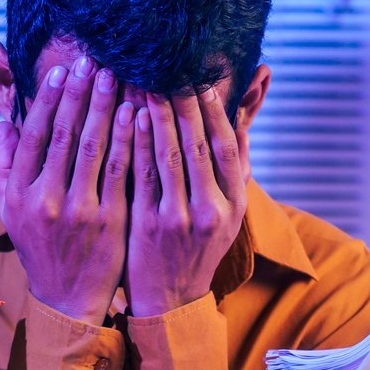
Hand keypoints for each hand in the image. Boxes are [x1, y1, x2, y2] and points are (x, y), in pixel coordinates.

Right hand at [0, 55, 132, 324]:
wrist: (68, 298)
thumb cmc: (40, 248)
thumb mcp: (9, 212)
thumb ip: (4, 167)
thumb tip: (3, 123)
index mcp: (18, 194)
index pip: (33, 135)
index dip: (48, 99)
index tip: (62, 71)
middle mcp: (46, 200)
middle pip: (64, 133)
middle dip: (79, 93)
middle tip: (92, 60)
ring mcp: (80, 210)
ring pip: (94, 146)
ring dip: (105, 106)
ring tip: (115, 75)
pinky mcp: (111, 220)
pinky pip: (122, 169)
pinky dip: (129, 137)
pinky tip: (135, 111)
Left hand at [124, 85, 248, 316]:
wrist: (169, 300)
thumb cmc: (194, 249)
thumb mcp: (225, 215)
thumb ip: (230, 171)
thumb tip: (239, 120)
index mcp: (234, 204)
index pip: (227, 146)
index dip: (214, 110)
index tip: (200, 81)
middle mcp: (212, 209)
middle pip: (199, 143)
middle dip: (183, 102)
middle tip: (168, 68)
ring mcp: (180, 218)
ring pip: (170, 153)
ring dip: (158, 113)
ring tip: (145, 81)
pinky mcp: (149, 225)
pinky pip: (142, 174)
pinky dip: (138, 141)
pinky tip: (130, 116)